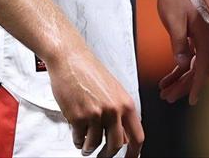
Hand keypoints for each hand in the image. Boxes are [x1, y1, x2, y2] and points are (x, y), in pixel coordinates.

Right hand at [46, 42, 143, 156]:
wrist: (70, 59)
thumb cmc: (89, 71)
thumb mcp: (113, 90)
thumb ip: (119, 112)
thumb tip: (123, 137)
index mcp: (125, 102)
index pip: (137, 136)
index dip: (134, 153)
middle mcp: (113, 109)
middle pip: (116, 146)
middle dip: (107, 154)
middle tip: (101, 155)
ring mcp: (96, 114)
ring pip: (95, 145)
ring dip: (88, 147)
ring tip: (84, 141)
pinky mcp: (79, 117)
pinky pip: (79, 139)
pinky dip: (77, 139)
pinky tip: (76, 129)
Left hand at [155, 0, 208, 104]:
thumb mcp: (173, 19)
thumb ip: (179, 42)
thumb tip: (184, 65)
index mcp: (207, 32)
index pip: (205, 65)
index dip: (197, 84)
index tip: (190, 100)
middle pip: (200, 68)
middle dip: (184, 85)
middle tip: (166, 97)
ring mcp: (204, 35)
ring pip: (196, 64)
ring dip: (181, 79)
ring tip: (164, 92)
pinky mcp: (197, 35)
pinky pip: (192, 57)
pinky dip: (180, 68)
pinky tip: (168, 78)